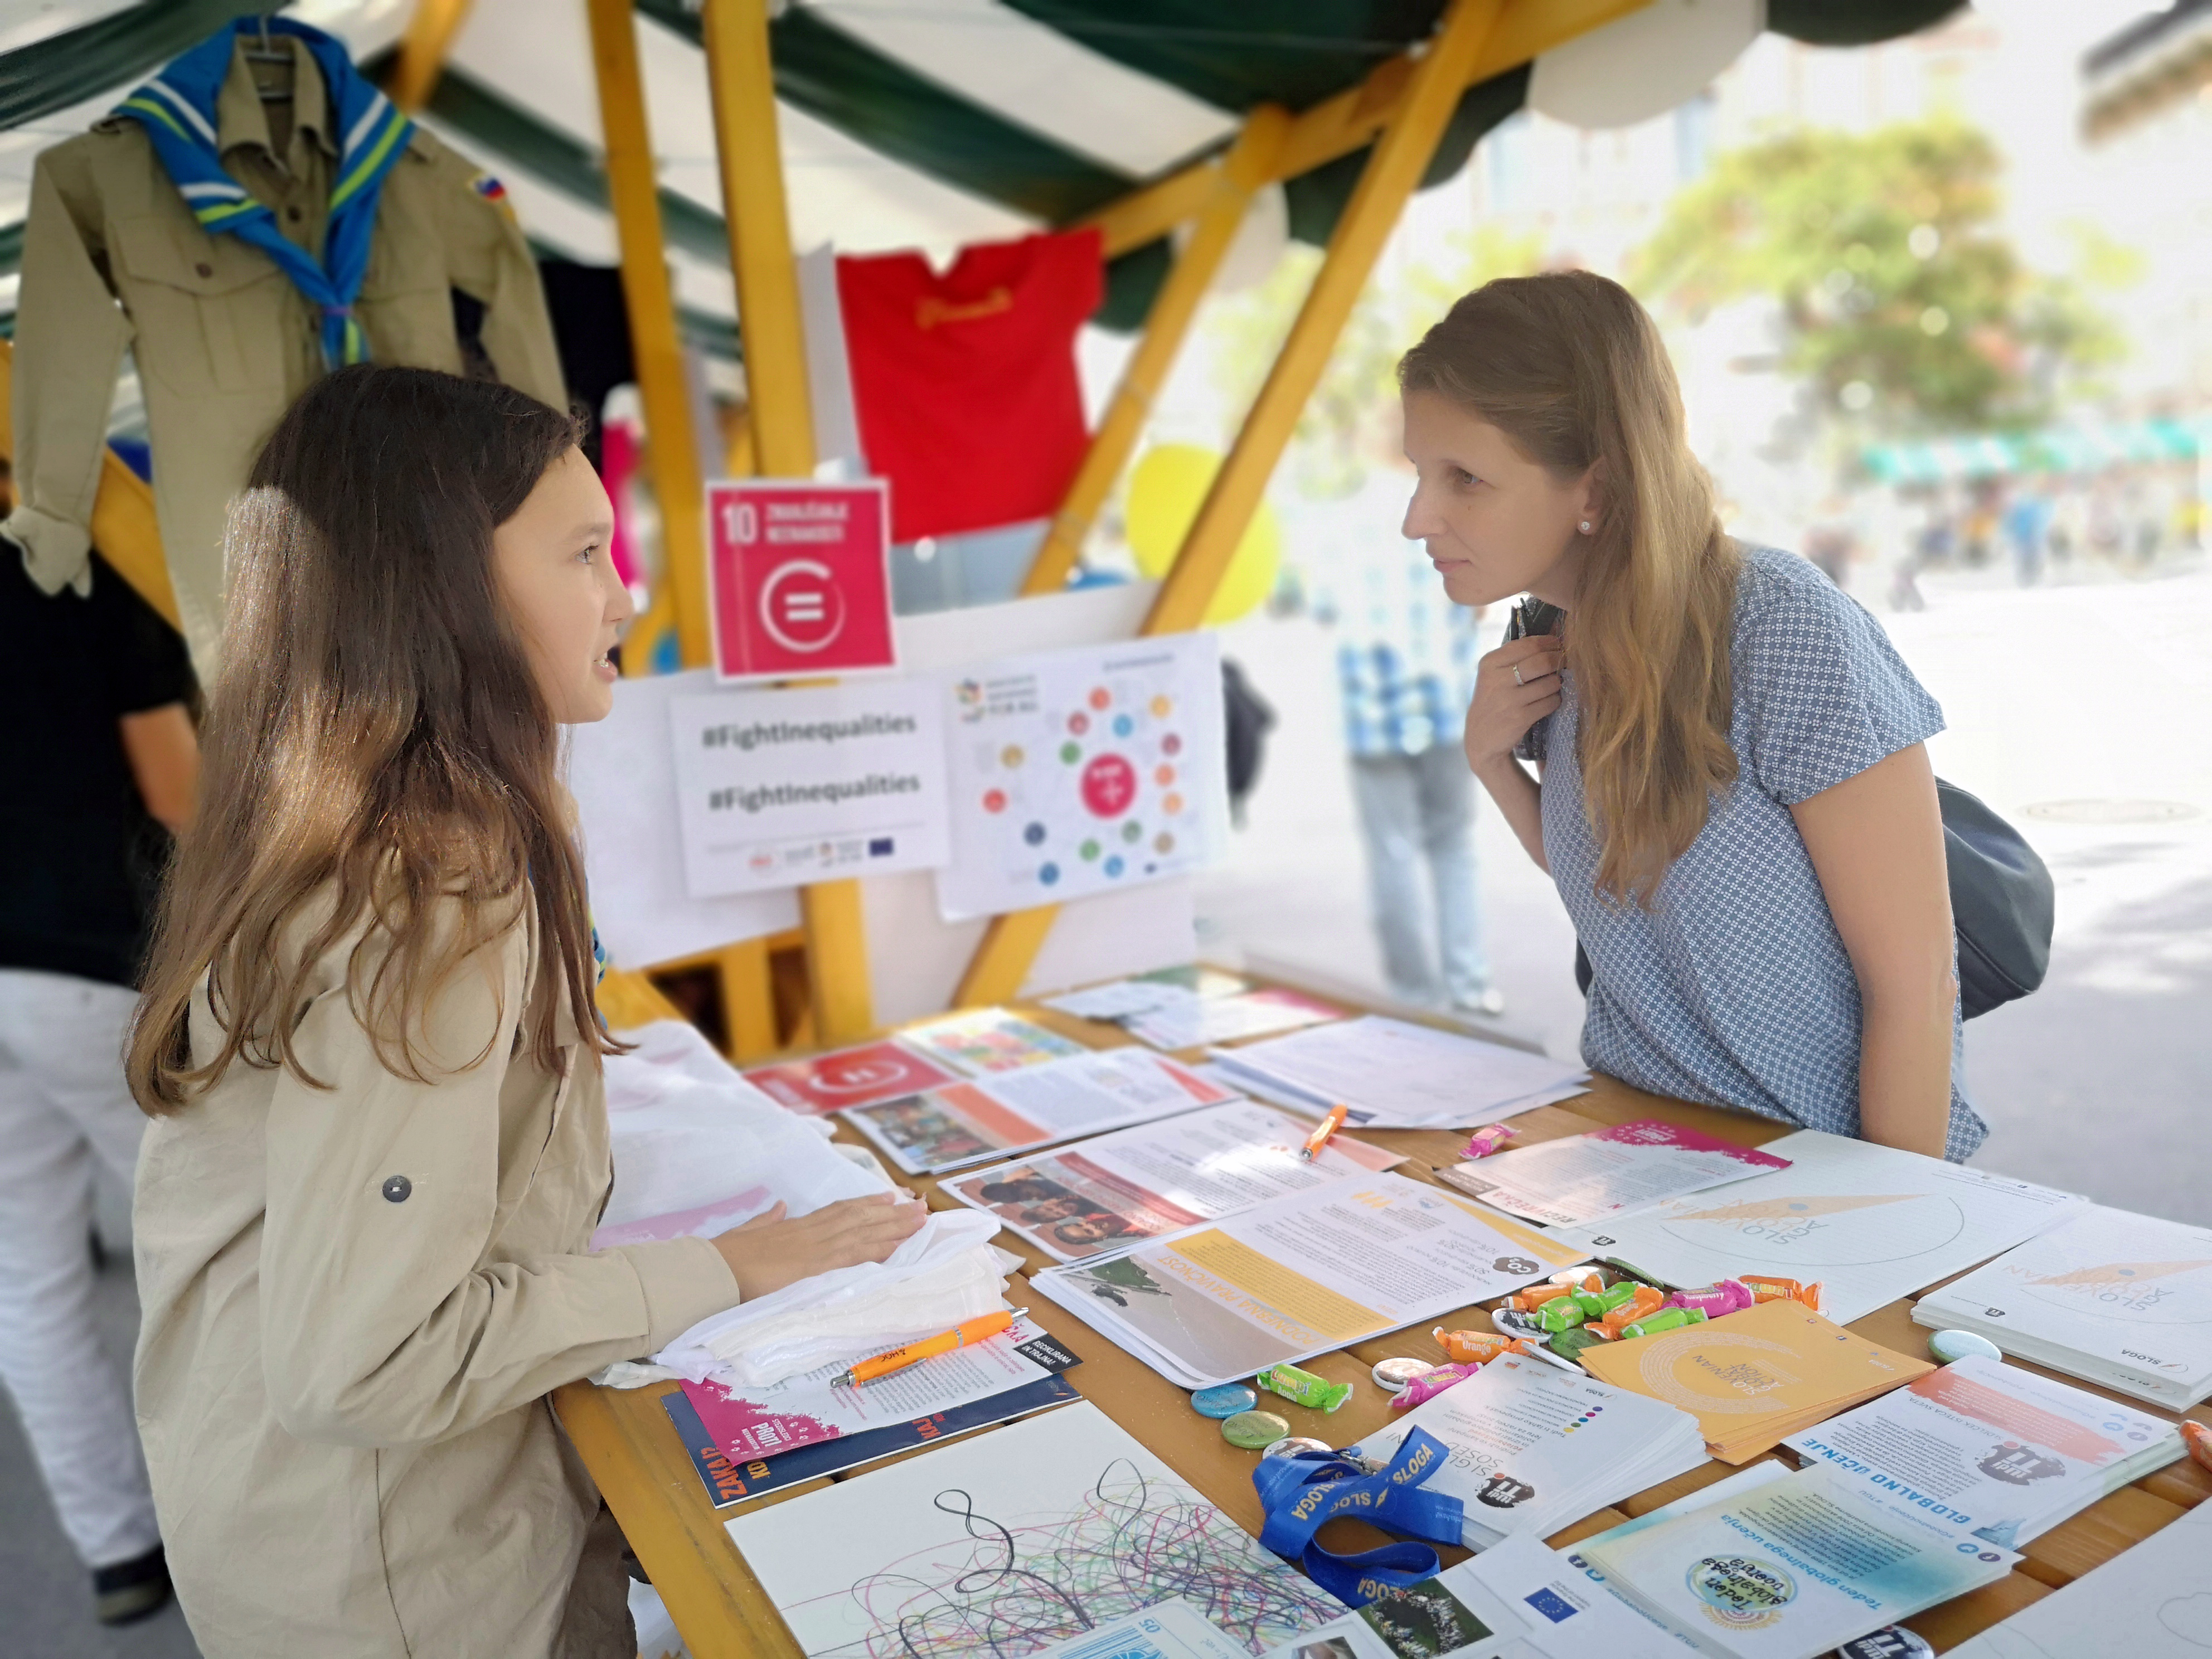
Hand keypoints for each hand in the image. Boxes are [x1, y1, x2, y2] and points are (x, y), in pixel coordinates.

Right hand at [710, 1191, 925, 1301]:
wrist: (717, 1269)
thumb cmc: (728, 1255)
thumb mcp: (750, 1231)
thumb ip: (767, 1220)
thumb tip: (779, 1207)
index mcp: (796, 1225)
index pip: (839, 1211)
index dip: (866, 1204)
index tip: (889, 1198)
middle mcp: (812, 1232)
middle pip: (859, 1218)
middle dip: (892, 1214)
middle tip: (920, 1207)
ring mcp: (816, 1248)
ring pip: (864, 1233)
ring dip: (894, 1228)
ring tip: (920, 1220)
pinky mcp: (816, 1267)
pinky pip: (853, 1257)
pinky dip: (877, 1251)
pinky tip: (897, 1249)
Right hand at [1464, 633, 1564, 771]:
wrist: (1482, 737)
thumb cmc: (1494, 699)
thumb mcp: (1494, 674)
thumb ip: (1517, 655)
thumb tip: (1554, 633)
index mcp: (1490, 663)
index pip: (1528, 644)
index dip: (1549, 642)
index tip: (1558, 644)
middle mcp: (1497, 679)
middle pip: (1542, 661)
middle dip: (1558, 660)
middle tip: (1562, 662)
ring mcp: (1509, 699)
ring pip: (1550, 682)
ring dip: (1557, 683)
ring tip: (1553, 685)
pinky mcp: (1521, 717)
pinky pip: (1551, 702)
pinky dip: (1555, 700)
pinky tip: (1548, 701)